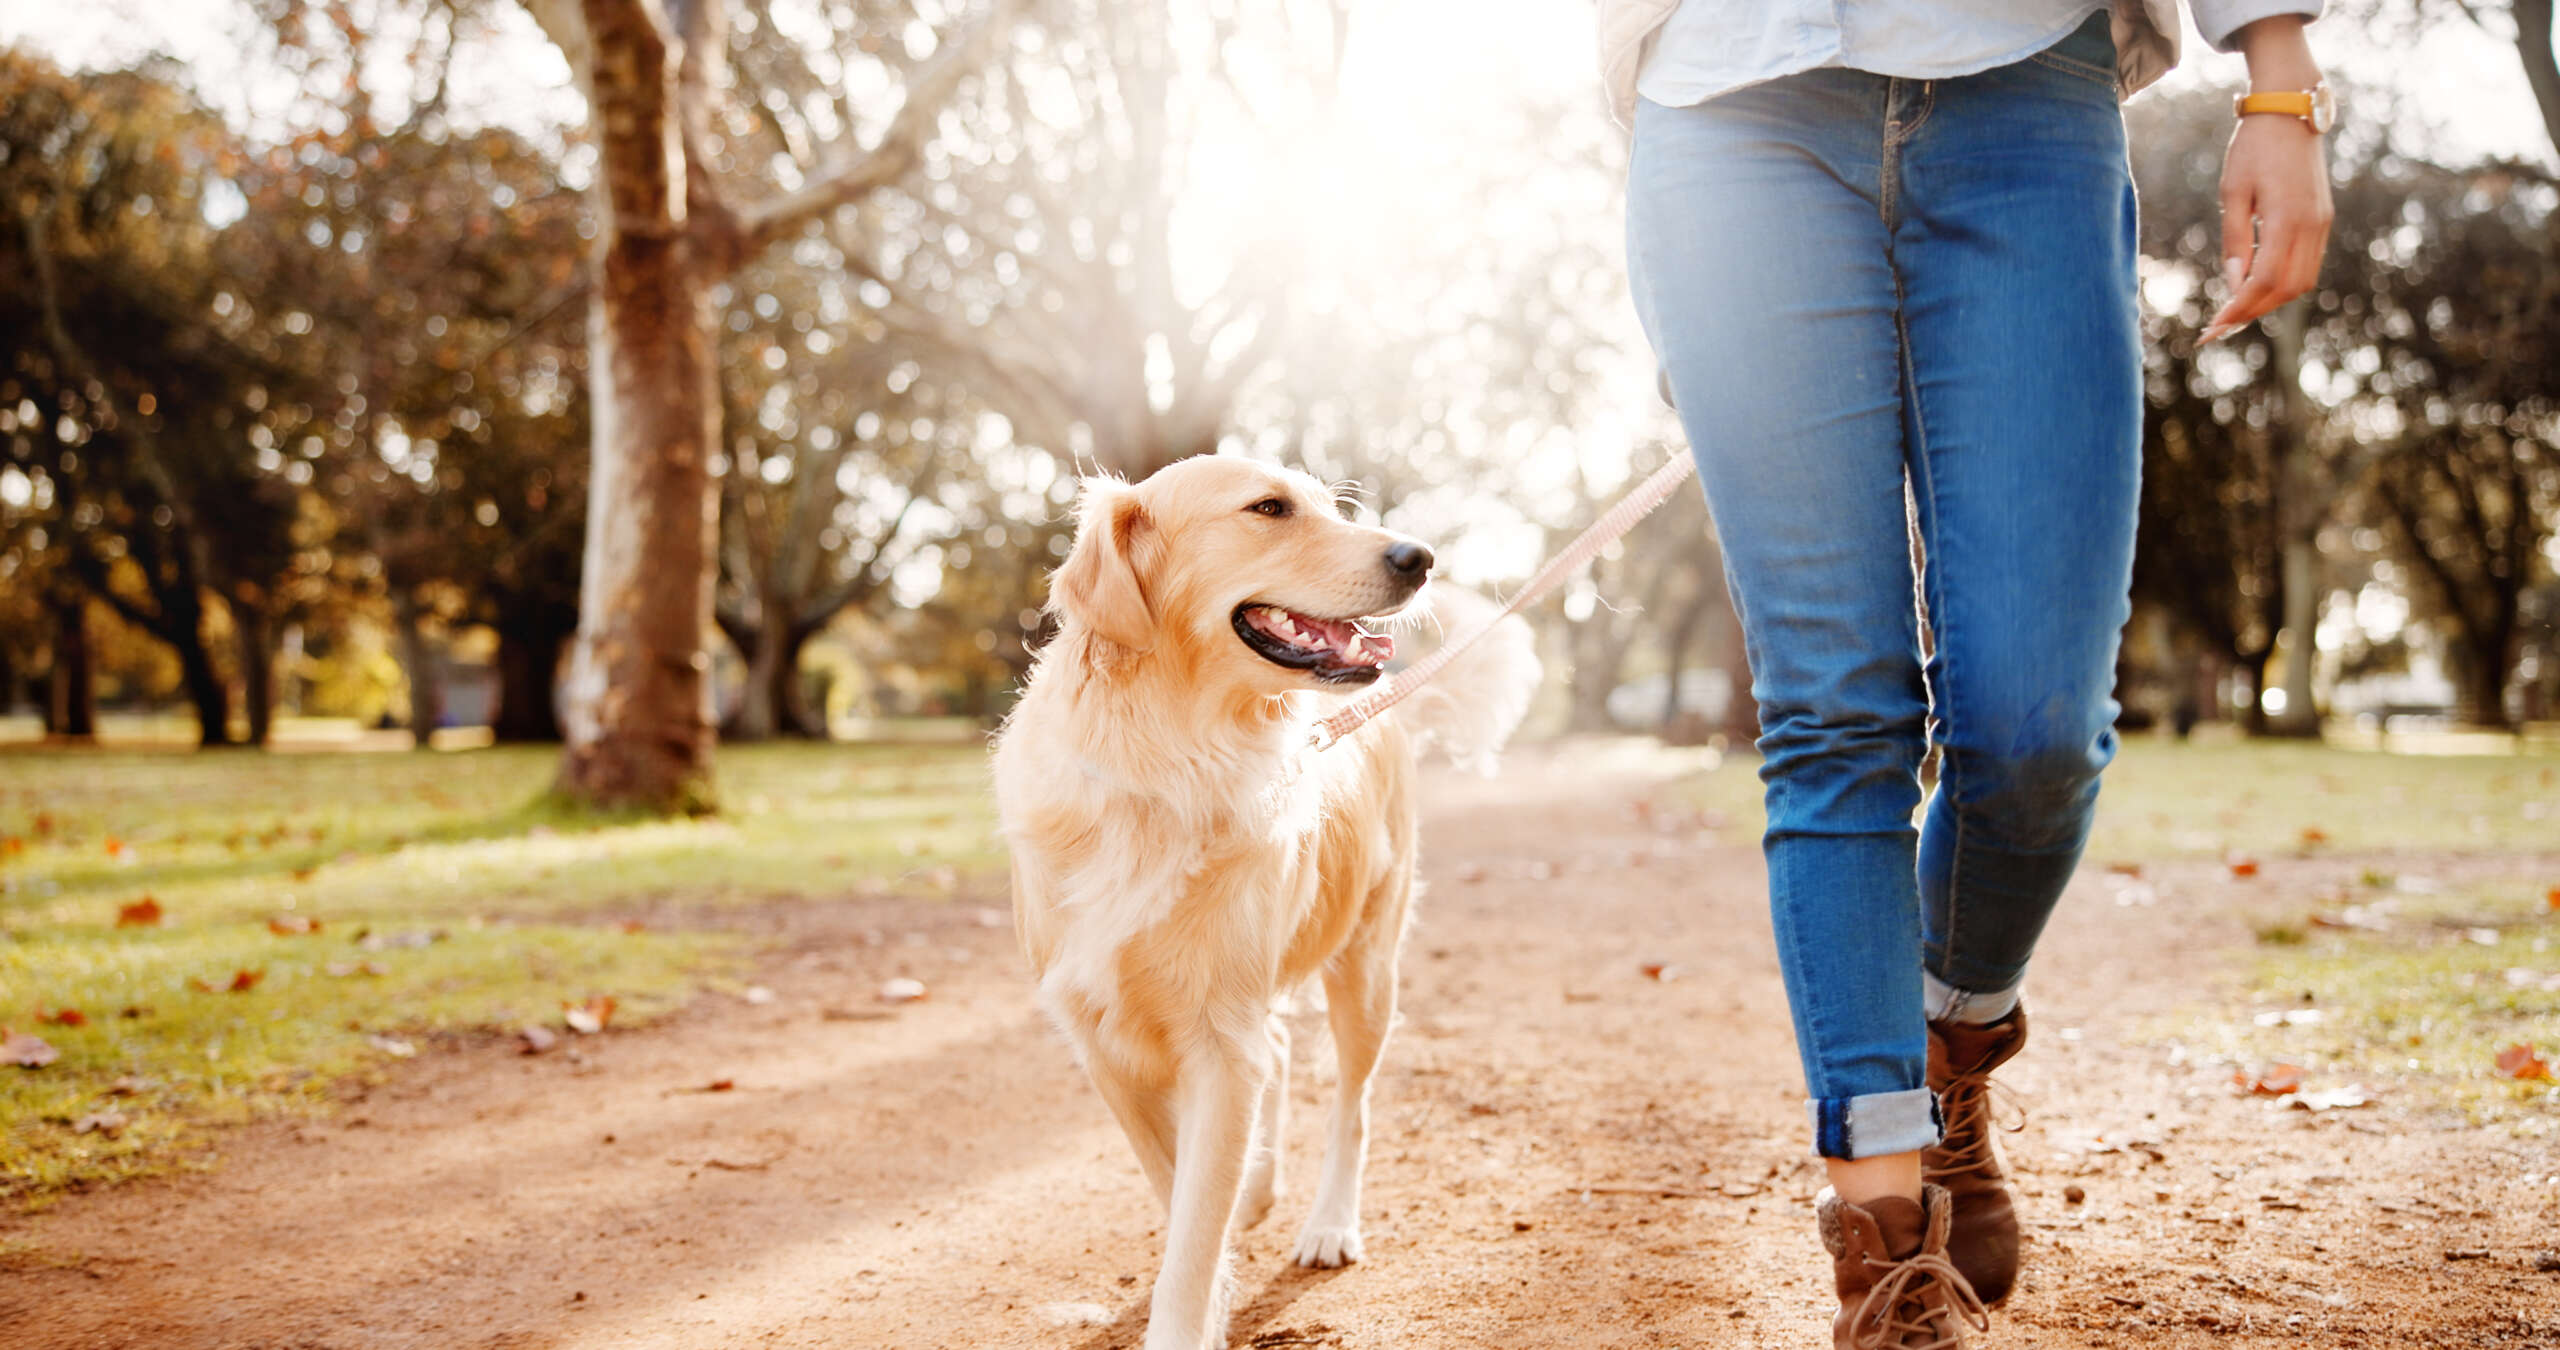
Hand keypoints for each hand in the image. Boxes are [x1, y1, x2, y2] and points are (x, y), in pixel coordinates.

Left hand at [2201, 18, 2333, 342]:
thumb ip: (2235, 240)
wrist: (2291, 111)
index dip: (2238, 310)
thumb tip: (2234, 283)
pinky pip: (2307, 264)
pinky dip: (2282, 282)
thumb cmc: (2253, 148)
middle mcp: (2312, 226)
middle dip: (2252, 312)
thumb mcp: (2233, 192)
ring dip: (2269, 300)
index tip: (2213, 328)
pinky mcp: (2323, 219)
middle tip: (2219, 326)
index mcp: (2288, 220)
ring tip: (2234, 310)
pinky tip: (2255, 285)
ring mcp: (2322, 224)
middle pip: (2286, 289)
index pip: (2264, 282)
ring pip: (2301, 282)